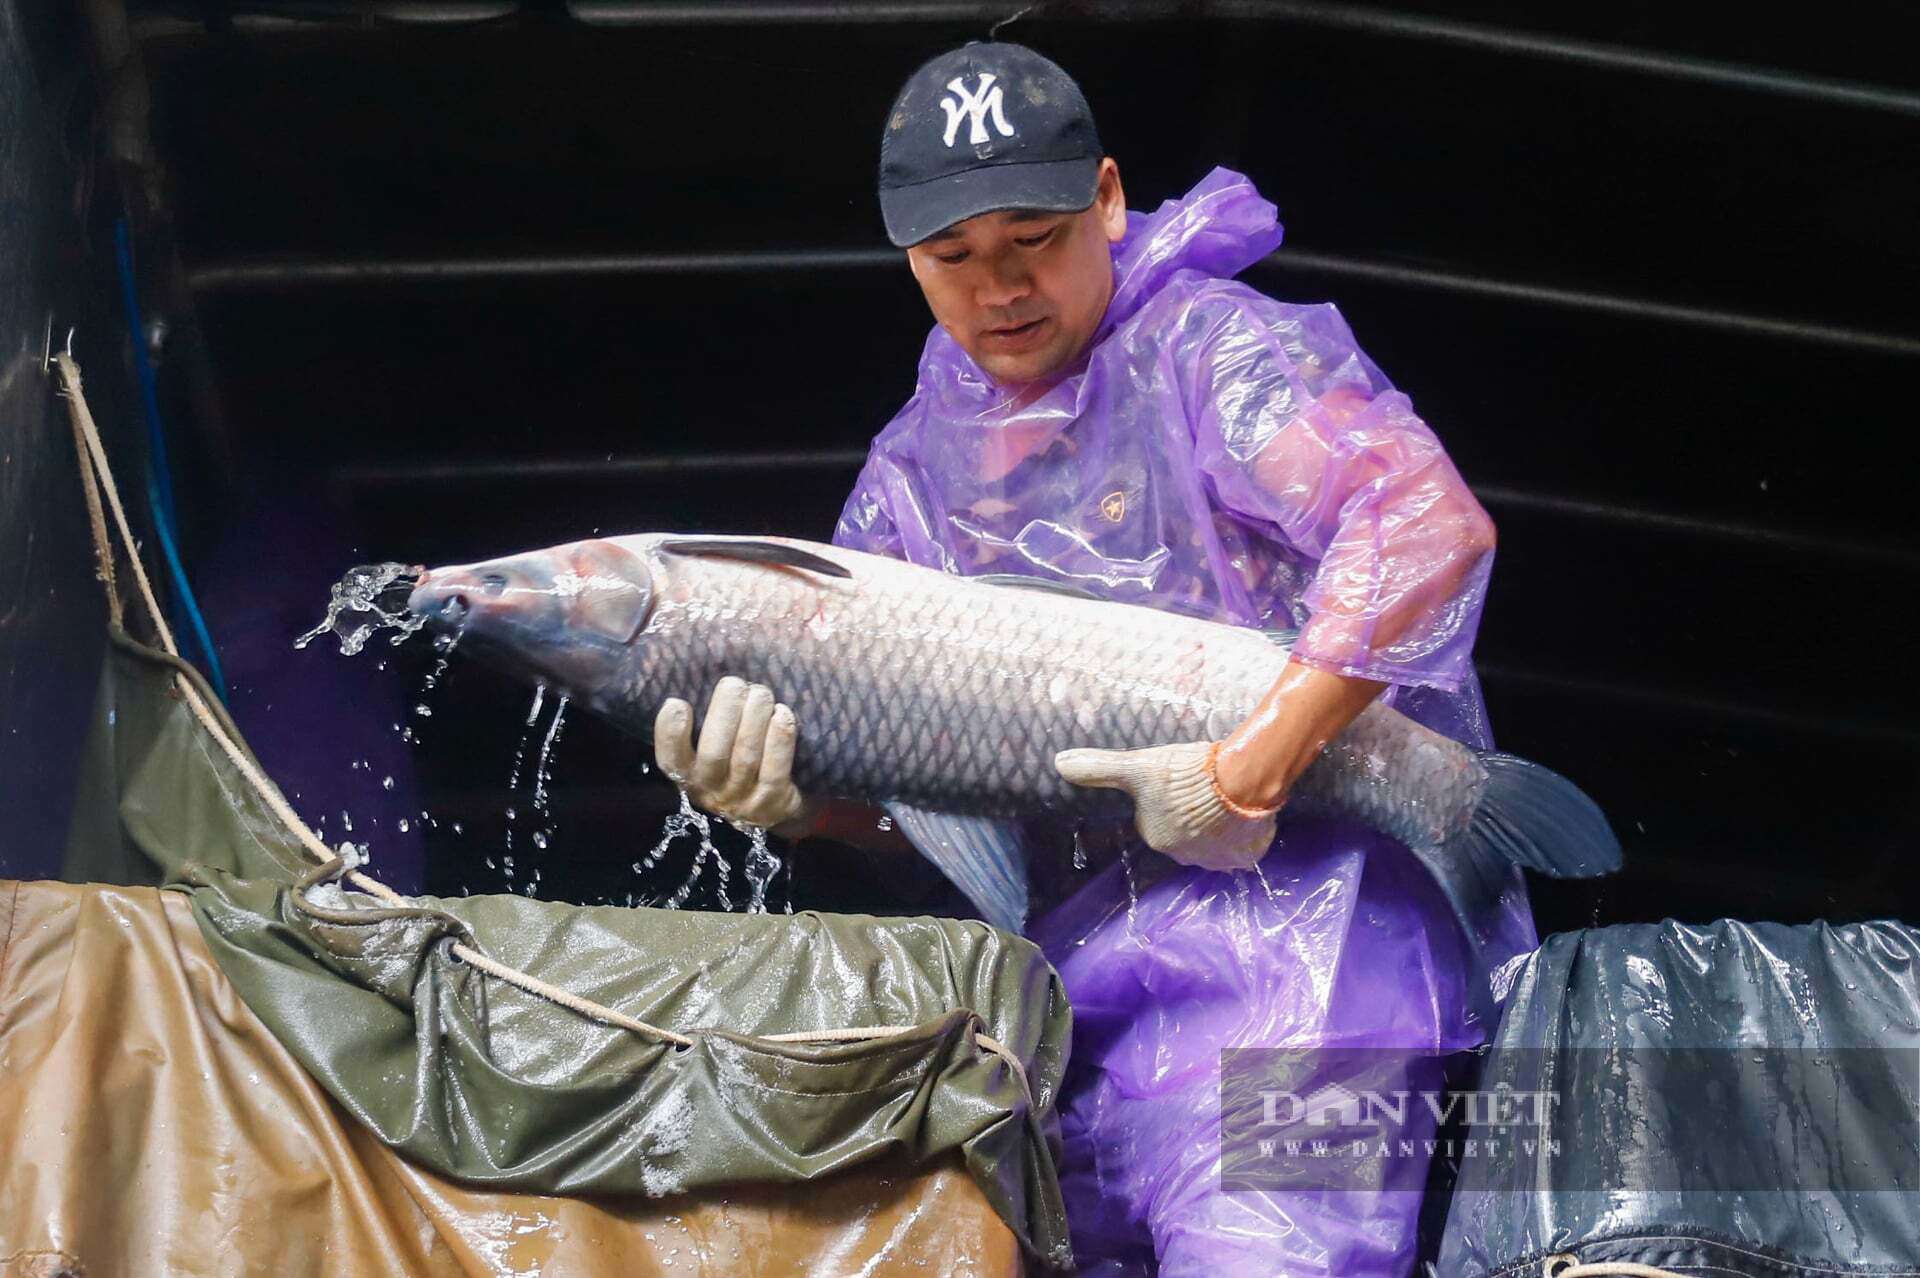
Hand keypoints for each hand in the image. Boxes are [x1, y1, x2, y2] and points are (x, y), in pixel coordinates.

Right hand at [654, 677, 809, 830]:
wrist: (769, 809)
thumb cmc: (732, 764)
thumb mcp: (707, 751)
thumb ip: (703, 721)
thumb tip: (701, 672)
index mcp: (687, 775)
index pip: (670, 760)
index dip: (670, 733)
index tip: (678, 703)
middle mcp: (711, 790)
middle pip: (714, 754)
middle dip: (725, 713)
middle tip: (735, 684)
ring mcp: (742, 799)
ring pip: (746, 758)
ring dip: (754, 718)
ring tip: (760, 692)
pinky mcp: (772, 802)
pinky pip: (776, 770)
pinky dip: (779, 739)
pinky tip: (782, 714)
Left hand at [1054, 741, 1276, 871]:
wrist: (1241, 782)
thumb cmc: (1186, 774)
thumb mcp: (1138, 767)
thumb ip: (1100, 768)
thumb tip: (1058, 763)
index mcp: (1157, 837)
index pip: (1157, 818)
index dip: (1168, 798)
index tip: (1180, 781)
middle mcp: (1185, 856)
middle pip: (1185, 830)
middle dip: (1193, 813)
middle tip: (1204, 788)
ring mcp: (1218, 860)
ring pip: (1214, 840)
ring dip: (1218, 824)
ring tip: (1226, 796)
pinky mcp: (1247, 857)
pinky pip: (1243, 846)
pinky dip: (1244, 833)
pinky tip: (1243, 812)